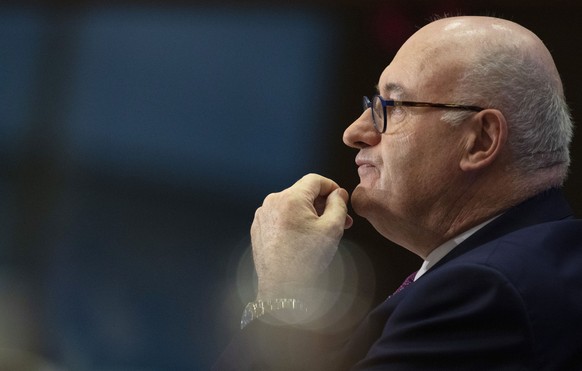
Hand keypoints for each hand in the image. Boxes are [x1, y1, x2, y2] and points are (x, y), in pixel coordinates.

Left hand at [251, 174, 352, 299]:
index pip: (315, 180)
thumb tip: (338, 193)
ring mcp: (263, 216)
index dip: (332, 187)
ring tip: (322, 232)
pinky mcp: (259, 228)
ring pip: (292, 206)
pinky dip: (294, 222)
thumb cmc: (305, 260)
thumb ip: (338, 205)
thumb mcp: (332, 229)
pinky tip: (304, 238)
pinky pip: (280, 217)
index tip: (340, 198)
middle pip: (303, 193)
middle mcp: (273, 202)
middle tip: (339, 220)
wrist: (282, 288)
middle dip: (323, 204)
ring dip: (309, 214)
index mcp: (290, 198)